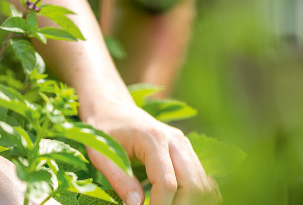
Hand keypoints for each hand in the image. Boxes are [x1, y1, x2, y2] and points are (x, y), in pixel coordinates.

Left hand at [84, 103, 219, 204]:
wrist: (110, 106)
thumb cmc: (102, 128)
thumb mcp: (101, 154)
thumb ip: (119, 179)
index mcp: (153, 138)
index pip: (167, 184)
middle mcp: (175, 140)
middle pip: (192, 186)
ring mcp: (184, 144)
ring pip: (201, 184)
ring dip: (187, 201)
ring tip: (161, 204)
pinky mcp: (186, 150)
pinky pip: (200, 178)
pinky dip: (194, 194)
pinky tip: (176, 200)